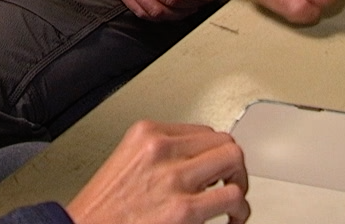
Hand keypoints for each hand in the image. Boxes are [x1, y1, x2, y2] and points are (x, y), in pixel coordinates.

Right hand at [67, 120, 249, 223]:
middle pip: (223, 141)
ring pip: (233, 161)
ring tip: (233, 199)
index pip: (202, 131)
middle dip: (232, 165)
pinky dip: (241, 210)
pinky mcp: (184, 209)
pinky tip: (233, 218)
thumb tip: (192, 162)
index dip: (213, 152)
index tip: (215, 167)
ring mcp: (174, 178)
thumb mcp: (126, 162)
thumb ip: (159, 155)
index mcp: (147, 133)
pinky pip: (232, 198)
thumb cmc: (103, 207)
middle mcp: (162, 149)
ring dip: (239, 183)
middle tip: (229, 182)